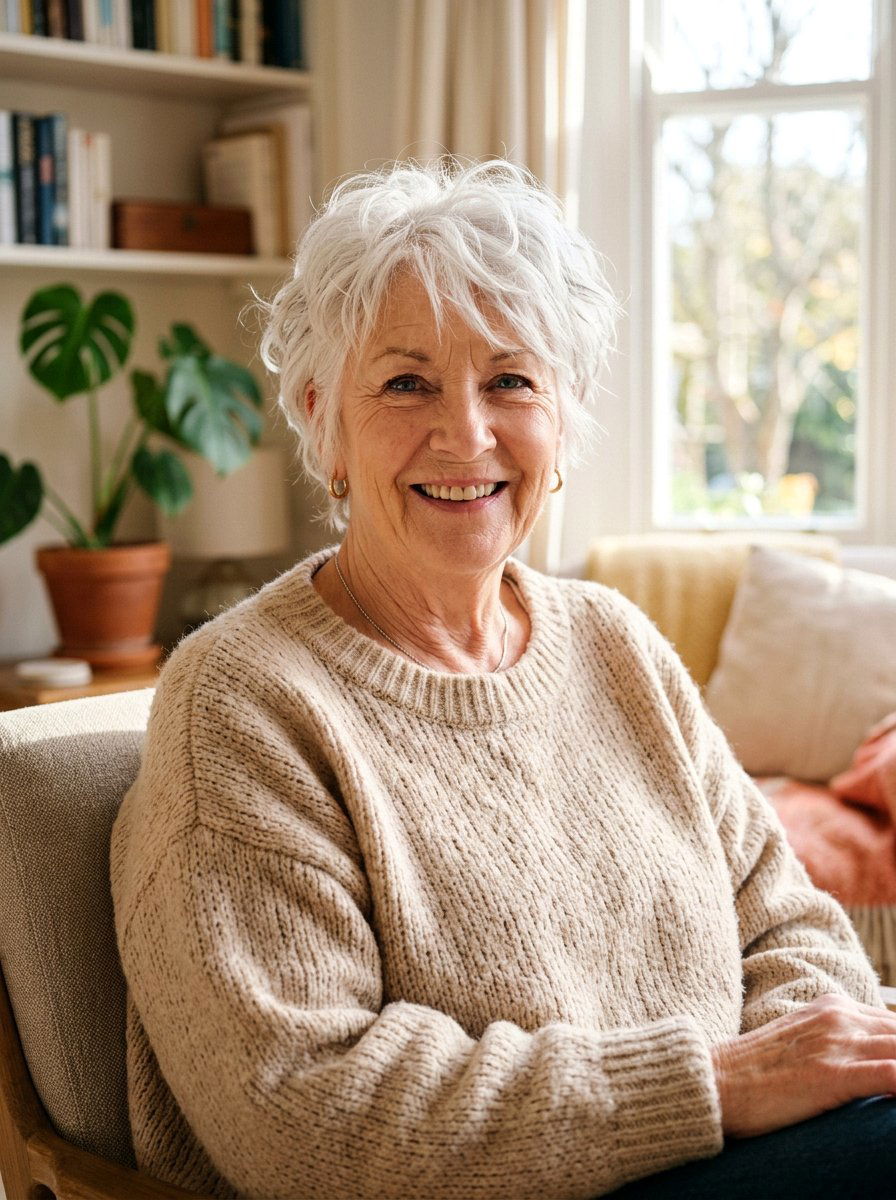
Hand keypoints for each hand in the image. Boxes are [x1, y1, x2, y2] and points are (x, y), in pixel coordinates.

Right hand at [711, 993, 895, 1137]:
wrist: (715, 1081)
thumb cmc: (755, 1072)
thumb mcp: (801, 1042)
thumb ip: (835, 1043)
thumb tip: (870, 1065)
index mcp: (832, 1007)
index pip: (895, 1027)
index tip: (893, 1068)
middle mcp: (839, 1017)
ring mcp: (836, 1044)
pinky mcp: (832, 1075)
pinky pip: (891, 1076)